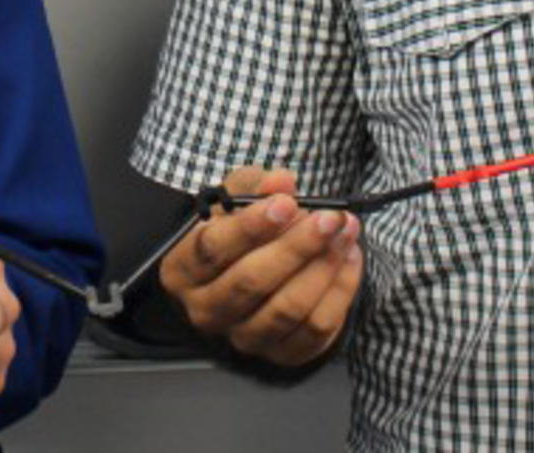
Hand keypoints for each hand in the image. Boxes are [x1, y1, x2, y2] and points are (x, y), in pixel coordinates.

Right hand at [157, 166, 362, 367]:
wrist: (248, 272)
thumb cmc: (236, 233)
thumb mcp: (235, 202)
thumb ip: (255, 188)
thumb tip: (281, 180)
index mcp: (183, 270)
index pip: (212, 249)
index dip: (251, 225)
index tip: (286, 202)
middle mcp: (206, 310)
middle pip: (252, 281)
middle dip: (298, 246)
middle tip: (330, 217)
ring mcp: (242, 338)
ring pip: (287, 309)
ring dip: (324, 266)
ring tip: (346, 232)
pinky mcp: (279, 354)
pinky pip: (316, 328)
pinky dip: (340, 291)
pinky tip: (350, 258)